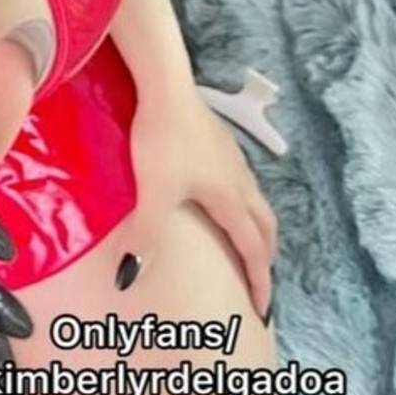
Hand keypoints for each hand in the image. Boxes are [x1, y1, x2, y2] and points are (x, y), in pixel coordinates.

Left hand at [119, 89, 278, 321]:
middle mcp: (240, 180)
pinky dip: (245, 204)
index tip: (263, 308)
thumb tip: (129, 277)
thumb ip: (146, 235)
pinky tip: (224, 196)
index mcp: (230, 198)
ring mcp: (233, 157)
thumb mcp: (153, 192)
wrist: (165, 85)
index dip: (259, 281)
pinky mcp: (221, 140)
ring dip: (258, 228)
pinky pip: (244, 183)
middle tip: (259, 278)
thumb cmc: (161, 140)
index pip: (253, 249)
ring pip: (257, 202)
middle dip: (265, 256)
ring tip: (246, 241)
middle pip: (265, 226)